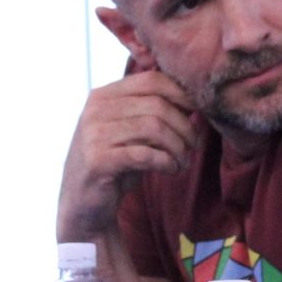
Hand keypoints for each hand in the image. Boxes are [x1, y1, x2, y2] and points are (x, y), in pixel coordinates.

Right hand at [56, 66, 196, 240]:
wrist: (83, 202)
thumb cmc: (116, 164)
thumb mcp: (134, 132)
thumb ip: (155, 112)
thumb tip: (193, 100)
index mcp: (103, 95)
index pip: (151, 80)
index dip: (181, 94)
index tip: (198, 112)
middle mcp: (95, 110)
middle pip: (157, 105)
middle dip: (184, 126)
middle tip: (194, 145)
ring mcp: (93, 134)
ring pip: (154, 128)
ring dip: (178, 147)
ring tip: (183, 160)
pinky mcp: (97, 161)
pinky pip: (144, 154)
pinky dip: (166, 161)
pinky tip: (172, 169)